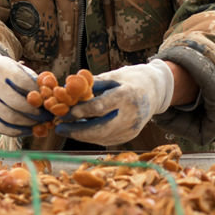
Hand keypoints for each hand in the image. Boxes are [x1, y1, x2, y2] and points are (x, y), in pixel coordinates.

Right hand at [0, 50, 51, 136]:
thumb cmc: (8, 73)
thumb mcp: (19, 69)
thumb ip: (35, 82)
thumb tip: (50, 100)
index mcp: (0, 68)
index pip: (24, 83)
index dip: (38, 95)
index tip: (49, 103)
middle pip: (16, 103)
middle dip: (36, 113)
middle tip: (48, 118)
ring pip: (9, 117)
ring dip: (28, 124)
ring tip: (40, 125)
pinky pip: (0, 127)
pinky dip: (17, 131)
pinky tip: (28, 129)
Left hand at [55, 59, 174, 144]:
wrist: (154, 91)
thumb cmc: (129, 80)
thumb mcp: (112, 76)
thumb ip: (91, 85)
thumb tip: (67, 89)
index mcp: (127, 95)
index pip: (101, 107)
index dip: (82, 111)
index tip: (66, 113)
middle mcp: (131, 115)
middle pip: (101, 128)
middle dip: (78, 130)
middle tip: (59, 128)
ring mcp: (131, 128)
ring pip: (102, 137)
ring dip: (81, 135)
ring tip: (65, 128)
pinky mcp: (129, 136)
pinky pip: (106, 139)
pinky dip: (91, 136)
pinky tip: (78, 131)